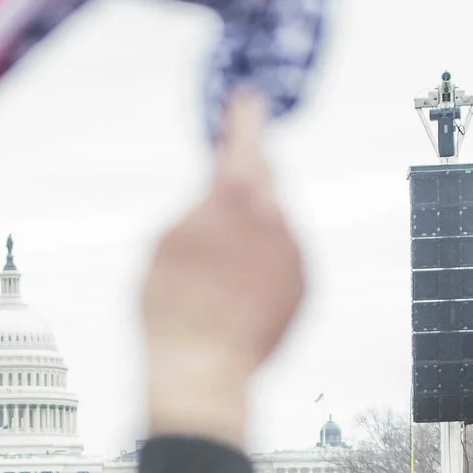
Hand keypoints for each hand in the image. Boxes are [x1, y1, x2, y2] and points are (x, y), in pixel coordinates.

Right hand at [142, 92, 303, 445]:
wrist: (204, 372)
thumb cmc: (172, 306)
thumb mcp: (167, 240)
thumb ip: (200, 203)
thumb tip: (218, 190)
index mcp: (238, 196)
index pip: (247, 137)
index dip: (242, 117)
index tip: (245, 101)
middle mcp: (278, 218)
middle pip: (268, 177)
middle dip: (247, 174)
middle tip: (223, 176)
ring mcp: (297, 253)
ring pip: (276, 220)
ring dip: (252, 225)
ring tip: (217, 262)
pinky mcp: (305, 286)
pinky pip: (284, 256)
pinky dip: (263, 260)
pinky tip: (235, 288)